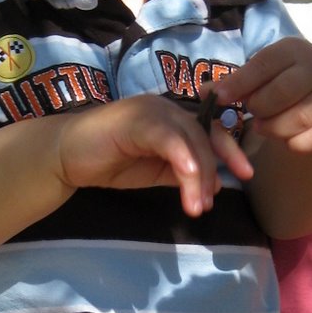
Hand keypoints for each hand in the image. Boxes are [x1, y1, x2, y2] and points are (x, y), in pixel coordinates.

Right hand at [56, 94, 252, 217]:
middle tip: (214, 200)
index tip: (245, 175)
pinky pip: (166, 137)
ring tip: (197, 205)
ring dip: (198, 174)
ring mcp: (150, 110)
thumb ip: (182, 171)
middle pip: (205, 133)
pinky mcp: (135, 120)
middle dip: (216, 168)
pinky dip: (182, 156)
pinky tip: (189, 178)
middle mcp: (166, 107)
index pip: (211, 128)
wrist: (66, 157)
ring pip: (189, 138)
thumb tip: (215, 183)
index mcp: (174, 117)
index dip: (230, 150)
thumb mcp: (156, 170)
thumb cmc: (110, 162)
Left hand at [216, 38, 311, 237]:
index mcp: (293, 50)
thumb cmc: (282, 81)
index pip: (263, 66)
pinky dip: (296, 143)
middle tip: (253, 114)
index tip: (221, 98)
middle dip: (260, 108)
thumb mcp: (260, 76)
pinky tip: (286, 139)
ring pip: (299, 117)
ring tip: (265, 127)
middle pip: (282, 92)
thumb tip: (203, 92)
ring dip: (275, 128)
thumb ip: (234, 84)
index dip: (240, 83)